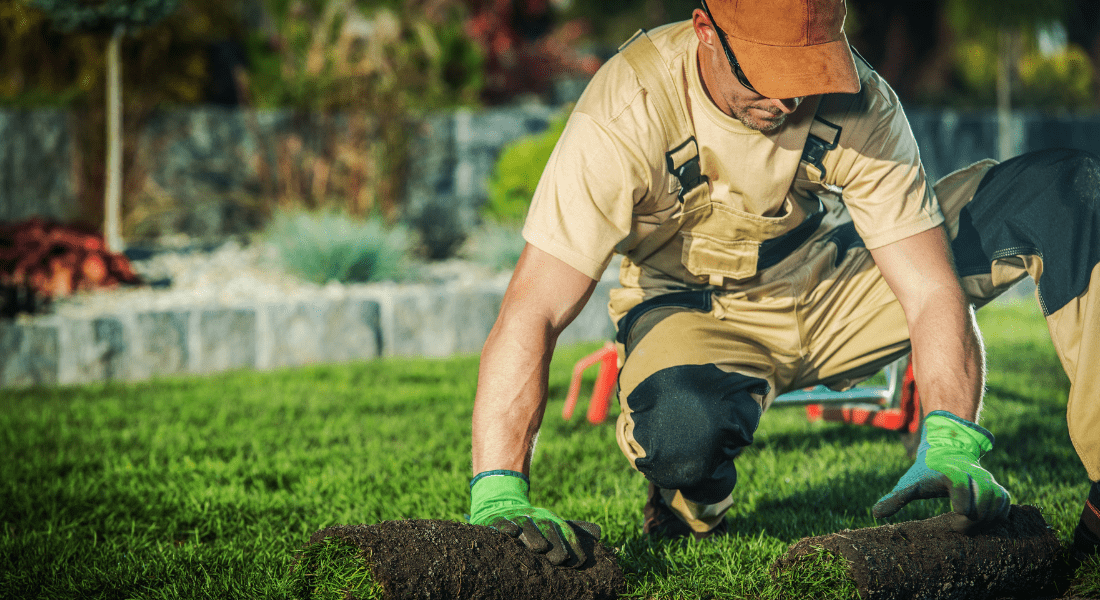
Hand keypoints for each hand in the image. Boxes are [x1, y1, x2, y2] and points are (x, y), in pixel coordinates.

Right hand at [469, 470, 600, 566]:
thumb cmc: (533, 522)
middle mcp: (536, 518)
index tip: (577, 563)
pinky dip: (507, 527)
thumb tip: (599, 532)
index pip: (566, 534)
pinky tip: (512, 533)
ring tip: (539, 548)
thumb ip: (575, 529)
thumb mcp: (553, 523)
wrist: (501, 505)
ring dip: (533, 537)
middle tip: (559, 560)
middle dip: (555, 545)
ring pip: (527, 527)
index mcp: (551, 520)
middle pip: (548, 530)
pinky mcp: (498, 521)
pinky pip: (502, 523)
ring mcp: (516, 518)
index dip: (572, 548)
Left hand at [873, 411, 1010, 527]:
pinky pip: (1005, 502)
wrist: (946, 452)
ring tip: (971, 528)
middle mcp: (972, 474)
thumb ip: (895, 498)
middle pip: (983, 497)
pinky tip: (985, 525)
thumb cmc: (924, 472)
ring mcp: (986, 480)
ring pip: (997, 500)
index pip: (960, 483)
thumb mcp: (909, 483)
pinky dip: (999, 515)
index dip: (962, 500)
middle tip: (959, 528)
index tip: (957, 515)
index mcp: (950, 472)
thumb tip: (875, 513)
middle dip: (973, 517)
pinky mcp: (996, 487)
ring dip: (987, 518)